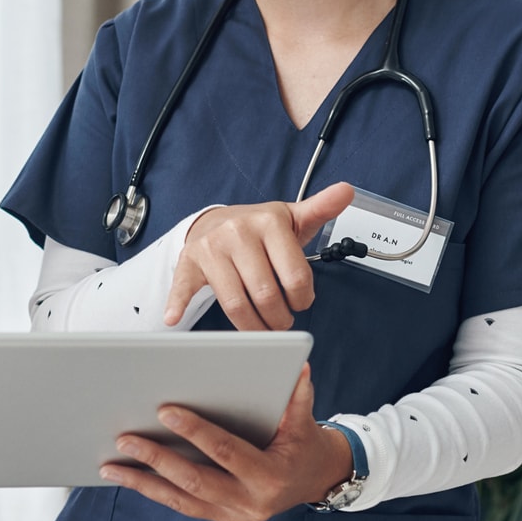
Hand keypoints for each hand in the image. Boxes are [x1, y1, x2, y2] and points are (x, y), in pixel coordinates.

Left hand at [98, 364, 352, 520]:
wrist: (316, 480)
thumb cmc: (304, 444)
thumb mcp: (304, 422)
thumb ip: (298, 397)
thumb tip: (298, 365)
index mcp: (269, 476)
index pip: (225, 451)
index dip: (195, 431)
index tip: (164, 411)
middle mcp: (250, 502)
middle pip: (194, 480)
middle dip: (156, 459)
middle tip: (124, 438)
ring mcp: (234, 515)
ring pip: (181, 499)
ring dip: (143, 482)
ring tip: (110, 466)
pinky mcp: (222, 518)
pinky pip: (183, 505)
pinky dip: (154, 491)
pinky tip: (129, 477)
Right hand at [164, 182, 354, 329]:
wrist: (217, 221)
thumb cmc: (259, 227)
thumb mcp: (292, 217)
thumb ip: (321, 209)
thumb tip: (347, 191)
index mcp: (268, 222)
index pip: (295, 277)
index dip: (302, 299)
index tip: (301, 302)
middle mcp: (238, 232)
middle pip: (266, 294)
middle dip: (279, 319)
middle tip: (281, 322)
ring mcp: (211, 248)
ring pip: (235, 303)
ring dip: (252, 327)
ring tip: (261, 329)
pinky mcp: (189, 262)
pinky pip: (184, 287)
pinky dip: (177, 305)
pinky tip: (174, 318)